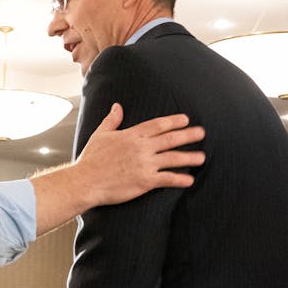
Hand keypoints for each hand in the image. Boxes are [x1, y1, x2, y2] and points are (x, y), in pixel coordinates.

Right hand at [78, 104, 204, 208]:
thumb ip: (111, 120)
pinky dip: (180, 179)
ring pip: (173, 158)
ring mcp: (145, 164)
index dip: (173, 121)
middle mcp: (141, 148)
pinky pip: (167, 179)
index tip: (185, 119)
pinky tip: (189, 180)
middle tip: (201, 133)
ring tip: (202, 157)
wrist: (85, 181)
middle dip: (188, 135)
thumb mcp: (100, 135)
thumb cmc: (90, 160)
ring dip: (189, 157)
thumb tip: (117, 106)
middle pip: (171, 139)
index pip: (158, 125)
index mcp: (131, 135)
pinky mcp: (145, 181)